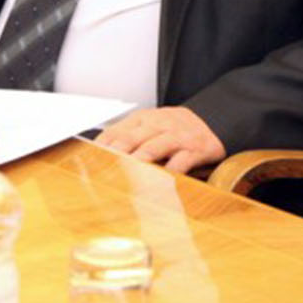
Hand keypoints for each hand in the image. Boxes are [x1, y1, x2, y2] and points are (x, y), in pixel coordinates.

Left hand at [94, 105, 226, 174]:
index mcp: (143, 119)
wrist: (215, 121)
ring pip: (154, 147)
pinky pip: (180, 161)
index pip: (115, 132)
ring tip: (125, 175)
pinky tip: (159, 183)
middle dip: (114, 156)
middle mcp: (159, 124)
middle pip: (130, 139)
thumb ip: (128, 138)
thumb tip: (98, 159)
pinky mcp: (195, 149)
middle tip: (100, 173)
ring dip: (138, 162)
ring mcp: (177, 136)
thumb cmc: (175, 130)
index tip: (87, 165)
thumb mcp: (151, 127)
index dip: (100, 149)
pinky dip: (169, 172)